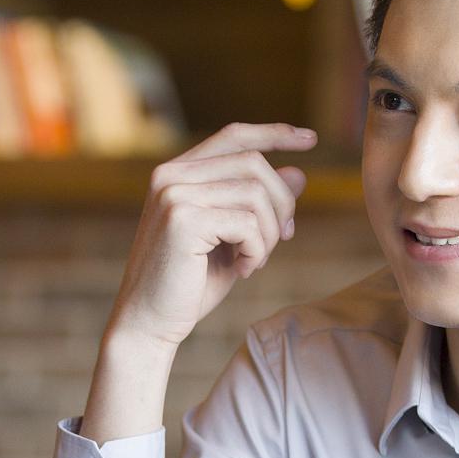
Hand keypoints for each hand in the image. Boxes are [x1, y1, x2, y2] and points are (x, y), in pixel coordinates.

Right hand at [104, 123, 315, 349]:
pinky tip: (244, 270)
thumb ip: (259, 205)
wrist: (147, 323)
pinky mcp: (183, 220)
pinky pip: (248, 223)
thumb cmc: (189, 284)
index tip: (311, 139)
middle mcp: (171, 175)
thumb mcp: (232, 239)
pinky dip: (257, 250)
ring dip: (269, 233)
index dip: (274, 133)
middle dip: (282, 202)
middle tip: (283, 238)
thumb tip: (300, 173)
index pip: (233, 136)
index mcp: (177, 173)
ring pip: (255, 193)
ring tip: (255, 261)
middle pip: (253, 163)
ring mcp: (174, 194)